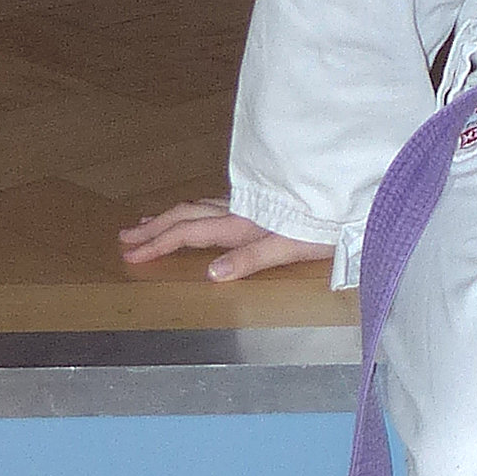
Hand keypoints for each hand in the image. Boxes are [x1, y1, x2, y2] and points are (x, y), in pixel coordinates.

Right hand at [118, 200, 334, 281]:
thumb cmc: (325, 227)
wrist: (352, 202)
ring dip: (171, 216)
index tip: (131, 254)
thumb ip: (250, 260)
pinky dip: (195, 211)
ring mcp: (249, 206)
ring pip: (199, 207)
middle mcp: (240, 212)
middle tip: (125, 238)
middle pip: (186, 215)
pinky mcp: (260, 204)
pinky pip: (215, 205)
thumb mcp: (289, 248)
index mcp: (240, 225)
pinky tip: (197, 214)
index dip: (158, 244)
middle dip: (154, 228)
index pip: (189, 233)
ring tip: (148, 223)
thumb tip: (211, 273)